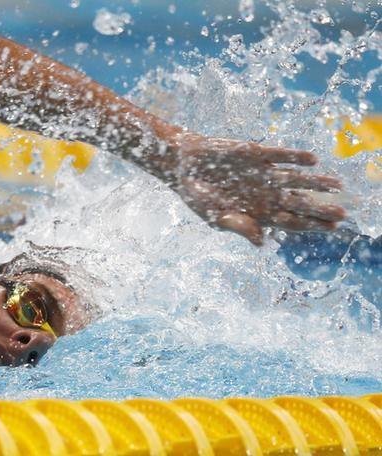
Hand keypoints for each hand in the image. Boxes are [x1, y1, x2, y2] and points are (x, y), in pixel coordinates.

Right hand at [172, 134, 344, 245]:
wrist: (182, 166)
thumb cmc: (196, 195)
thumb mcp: (214, 217)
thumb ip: (239, 226)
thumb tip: (261, 241)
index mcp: (256, 211)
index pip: (288, 221)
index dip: (309, 225)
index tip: (330, 228)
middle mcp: (264, 193)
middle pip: (298, 202)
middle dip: (319, 208)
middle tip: (341, 214)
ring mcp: (261, 173)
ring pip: (294, 178)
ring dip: (315, 182)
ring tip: (336, 185)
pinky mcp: (254, 154)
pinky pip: (279, 155)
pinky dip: (294, 157)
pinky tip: (312, 160)